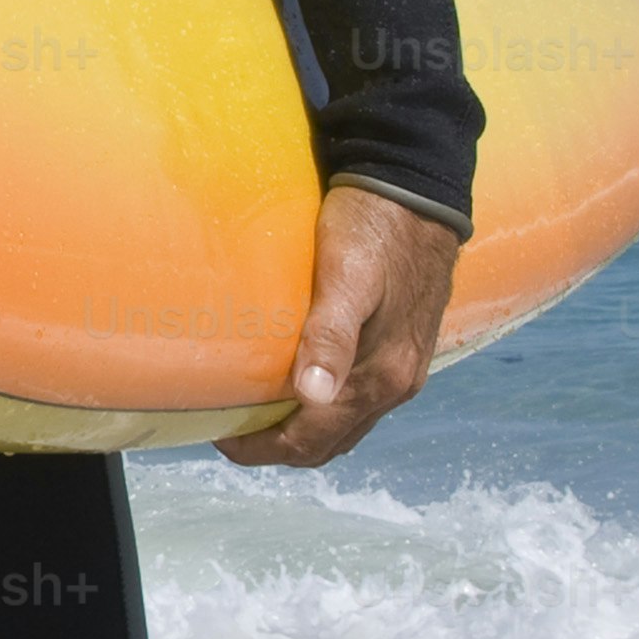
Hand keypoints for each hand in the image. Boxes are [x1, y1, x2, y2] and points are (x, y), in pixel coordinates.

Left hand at [215, 184, 459, 468]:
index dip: (264, 448)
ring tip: (255, 412)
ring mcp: (405, 368)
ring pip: (347, 425)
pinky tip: (297, 384)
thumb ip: (330, 337)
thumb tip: (311, 396)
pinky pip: (360, 400)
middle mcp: (399, 382)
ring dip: (303, 431)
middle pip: (331, 442)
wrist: (418, 191)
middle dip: (279, 447)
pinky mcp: (403, 348)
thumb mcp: (347, 277)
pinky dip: (325, 409)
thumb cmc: (374, 228)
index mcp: (383, 375)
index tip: (221, 437)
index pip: (315, 439)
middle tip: (230, 431)